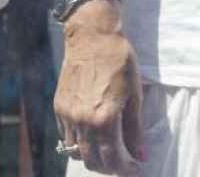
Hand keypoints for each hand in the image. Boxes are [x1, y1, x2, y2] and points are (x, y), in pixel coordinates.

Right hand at [54, 7, 143, 174]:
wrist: (92, 36)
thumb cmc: (119, 62)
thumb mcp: (134, 95)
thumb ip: (135, 130)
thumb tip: (141, 156)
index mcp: (105, 119)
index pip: (112, 159)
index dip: (124, 169)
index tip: (133, 167)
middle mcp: (83, 121)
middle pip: (91, 161)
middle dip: (107, 167)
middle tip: (120, 161)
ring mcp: (68, 114)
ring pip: (75, 150)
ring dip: (91, 155)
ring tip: (105, 149)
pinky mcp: (58, 106)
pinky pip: (65, 135)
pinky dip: (78, 140)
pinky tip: (91, 133)